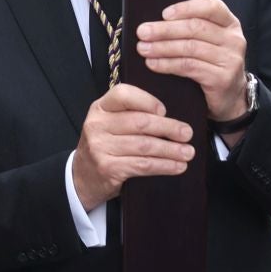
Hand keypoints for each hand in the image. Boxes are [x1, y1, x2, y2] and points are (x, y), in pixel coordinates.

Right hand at [70, 82, 195, 211]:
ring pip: (144, 146)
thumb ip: (130, 114)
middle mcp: (97, 125)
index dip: (147, 100)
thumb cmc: (104, 145)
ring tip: (188, 152)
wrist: (82, 177)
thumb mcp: (109, 123)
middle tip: (187, 133)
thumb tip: (170, 115)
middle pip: (139, 122)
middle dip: (168, 128)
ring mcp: (100, 147)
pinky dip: (164, 166)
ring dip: (171, 150)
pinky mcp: (108, 168)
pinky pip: (142, 165)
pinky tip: (177, 166)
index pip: (123, 94)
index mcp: (100, 108)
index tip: (165, 110)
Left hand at [136, 0, 247, 121]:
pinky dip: (167, 64)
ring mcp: (230, 59)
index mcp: (230, 23)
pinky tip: (153, 64)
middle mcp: (234, 39)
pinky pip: (189, 66)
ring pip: (190, 47)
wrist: (230, 97)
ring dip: (162, 47)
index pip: (211, 6)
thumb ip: (191, 28)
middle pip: (196, 28)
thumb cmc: (213, 65)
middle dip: (165, 29)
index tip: (163, 14)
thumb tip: (155, 22)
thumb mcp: (209, 42)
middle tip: (142, 32)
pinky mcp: (222, 78)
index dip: (186, 8)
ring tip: (143, 48)